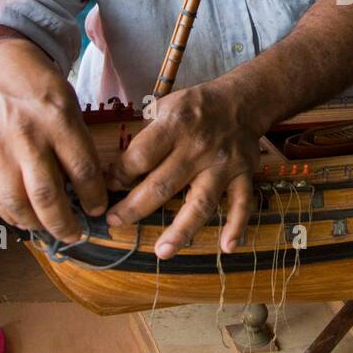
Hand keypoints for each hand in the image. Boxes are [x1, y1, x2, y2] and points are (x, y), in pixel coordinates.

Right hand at [0, 37, 107, 241]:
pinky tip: (25, 220)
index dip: (94, 197)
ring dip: (36, 224)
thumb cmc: (41, 88)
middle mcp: (27, 138)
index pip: (82, 170)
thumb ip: (76, 144)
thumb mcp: (69, 106)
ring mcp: (0, 149)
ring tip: (49, 230)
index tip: (98, 210)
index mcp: (57, 121)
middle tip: (75, 234)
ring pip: (16, 202)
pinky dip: (10, 214)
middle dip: (64, 223)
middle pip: (46, 195)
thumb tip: (87, 188)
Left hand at [106, 77, 263, 258]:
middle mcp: (199, 147)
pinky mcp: (244, 174)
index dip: (120, 174)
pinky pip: (243, 204)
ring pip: (201, 202)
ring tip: (162, 252)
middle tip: (115, 222)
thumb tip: (115, 173)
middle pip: (163, 185)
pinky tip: (227, 247)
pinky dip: (237, 226)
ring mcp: (223, 164)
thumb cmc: (194, 108)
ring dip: (181, 230)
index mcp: (175, 125)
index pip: (141, 156)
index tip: (108, 186)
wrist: (241, 101)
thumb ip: (144, 138)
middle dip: (135, 207)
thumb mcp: (164, 107)